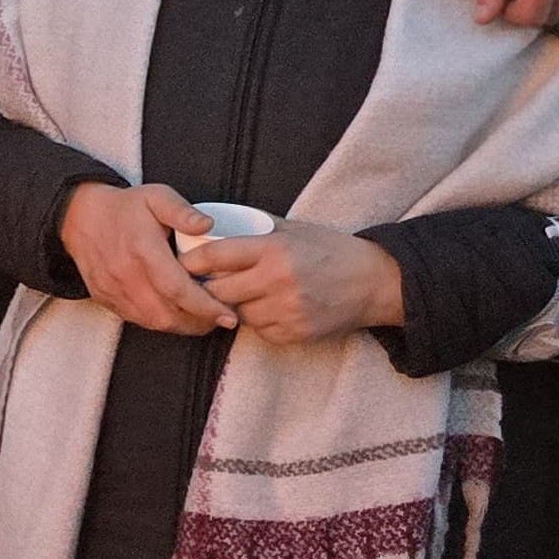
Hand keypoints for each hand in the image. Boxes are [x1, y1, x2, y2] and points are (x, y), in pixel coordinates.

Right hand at [59, 182, 236, 335]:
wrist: (79, 217)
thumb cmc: (124, 208)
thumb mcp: (156, 196)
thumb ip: (183, 211)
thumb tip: (208, 225)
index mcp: (143, 251)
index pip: (178, 290)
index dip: (206, 307)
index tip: (228, 315)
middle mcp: (126, 276)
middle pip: (167, 315)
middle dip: (199, 323)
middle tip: (221, 319)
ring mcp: (113, 290)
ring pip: (153, 322)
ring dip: (181, 325)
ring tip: (202, 319)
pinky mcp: (105, 298)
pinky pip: (136, 319)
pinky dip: (159, 322)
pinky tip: (175, 313)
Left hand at [183, 221, 405, 344]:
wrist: (377, 283)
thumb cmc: (332, 251)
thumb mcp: (295, 230)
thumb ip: (256, 228)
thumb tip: (213, 224)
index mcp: (274, 249)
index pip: (214, 256)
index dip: (191, 261)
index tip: (181, 263)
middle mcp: (277, 281)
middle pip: (216, 291)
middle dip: (206, 288)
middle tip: (202, 284)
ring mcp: (286, 310)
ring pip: (236, 314)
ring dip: (236, 306)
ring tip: (250, 294)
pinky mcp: (294, 333)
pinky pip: (259, 331)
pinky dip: (260, 322)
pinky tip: (274, 309)